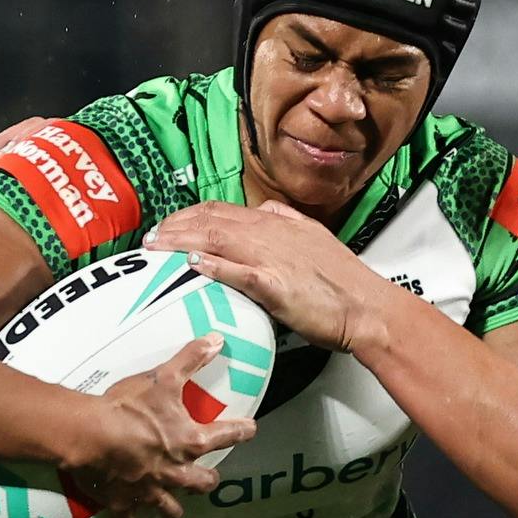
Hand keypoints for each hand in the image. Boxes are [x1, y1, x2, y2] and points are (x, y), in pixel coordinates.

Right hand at [58, 339, 259, 517]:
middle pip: (202, 481)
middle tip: (209, 477)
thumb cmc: (130, 408)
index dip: (242, 430)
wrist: (92, 436)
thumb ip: (191, 359)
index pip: (226, 435)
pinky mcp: (124, 503)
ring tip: (174, 510)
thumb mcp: (163, 378)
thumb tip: (218, 339)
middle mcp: (176, 471)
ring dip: (174, 509)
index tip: (251, 429)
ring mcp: (151, 491)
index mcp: (190, 441)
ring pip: (171, 508)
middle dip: (207, 479)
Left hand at [162, 201, 387, 348]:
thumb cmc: (343, 283)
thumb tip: (264, 209)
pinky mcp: (276, 285)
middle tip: (149, 238)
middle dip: (174, 226)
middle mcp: (271, 234)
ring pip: (217, 239)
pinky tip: (190, 264)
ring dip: (180, 241)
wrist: (368, 308)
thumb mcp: (313, 238)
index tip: (168, 225)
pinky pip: (238, 271)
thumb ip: (286, 221)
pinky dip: (213, 265)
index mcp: (277, 224)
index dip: (189, 215)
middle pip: (211, 220)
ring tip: (155, 248)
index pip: (222, 210)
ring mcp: (272, 258)